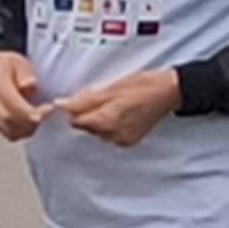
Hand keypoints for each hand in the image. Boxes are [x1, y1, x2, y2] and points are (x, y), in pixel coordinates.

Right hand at [0, 51, 46, 141]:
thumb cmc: (7, 66)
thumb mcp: (19, 62)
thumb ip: (25, 73)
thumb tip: (30, 85)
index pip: (10, 100)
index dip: (29, 110)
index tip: (48, 109)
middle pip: (8, 118)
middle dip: (32, 120)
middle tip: (48, 112)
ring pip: (9, 130)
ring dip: (29, 128)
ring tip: (41, 116)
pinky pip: (9, 134)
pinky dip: (23, 132)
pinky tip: (32, 123)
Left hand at [61, 69, 182, 147]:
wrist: (168, 92)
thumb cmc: (142, 85)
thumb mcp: (110, 88)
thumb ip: (84, 100)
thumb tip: (61, 105)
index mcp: (106, 121)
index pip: (76, 121)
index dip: (77, 108)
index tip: (85, 98)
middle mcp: (113, 135)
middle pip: (86, 127)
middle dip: (89, 113)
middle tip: (104, 97)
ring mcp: (121, 140)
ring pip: (97, 131)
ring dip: (100, 119)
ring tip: (115, 104)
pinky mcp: (129, 141)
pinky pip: (110, 135)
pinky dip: (111, 125)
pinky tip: (122, 113)